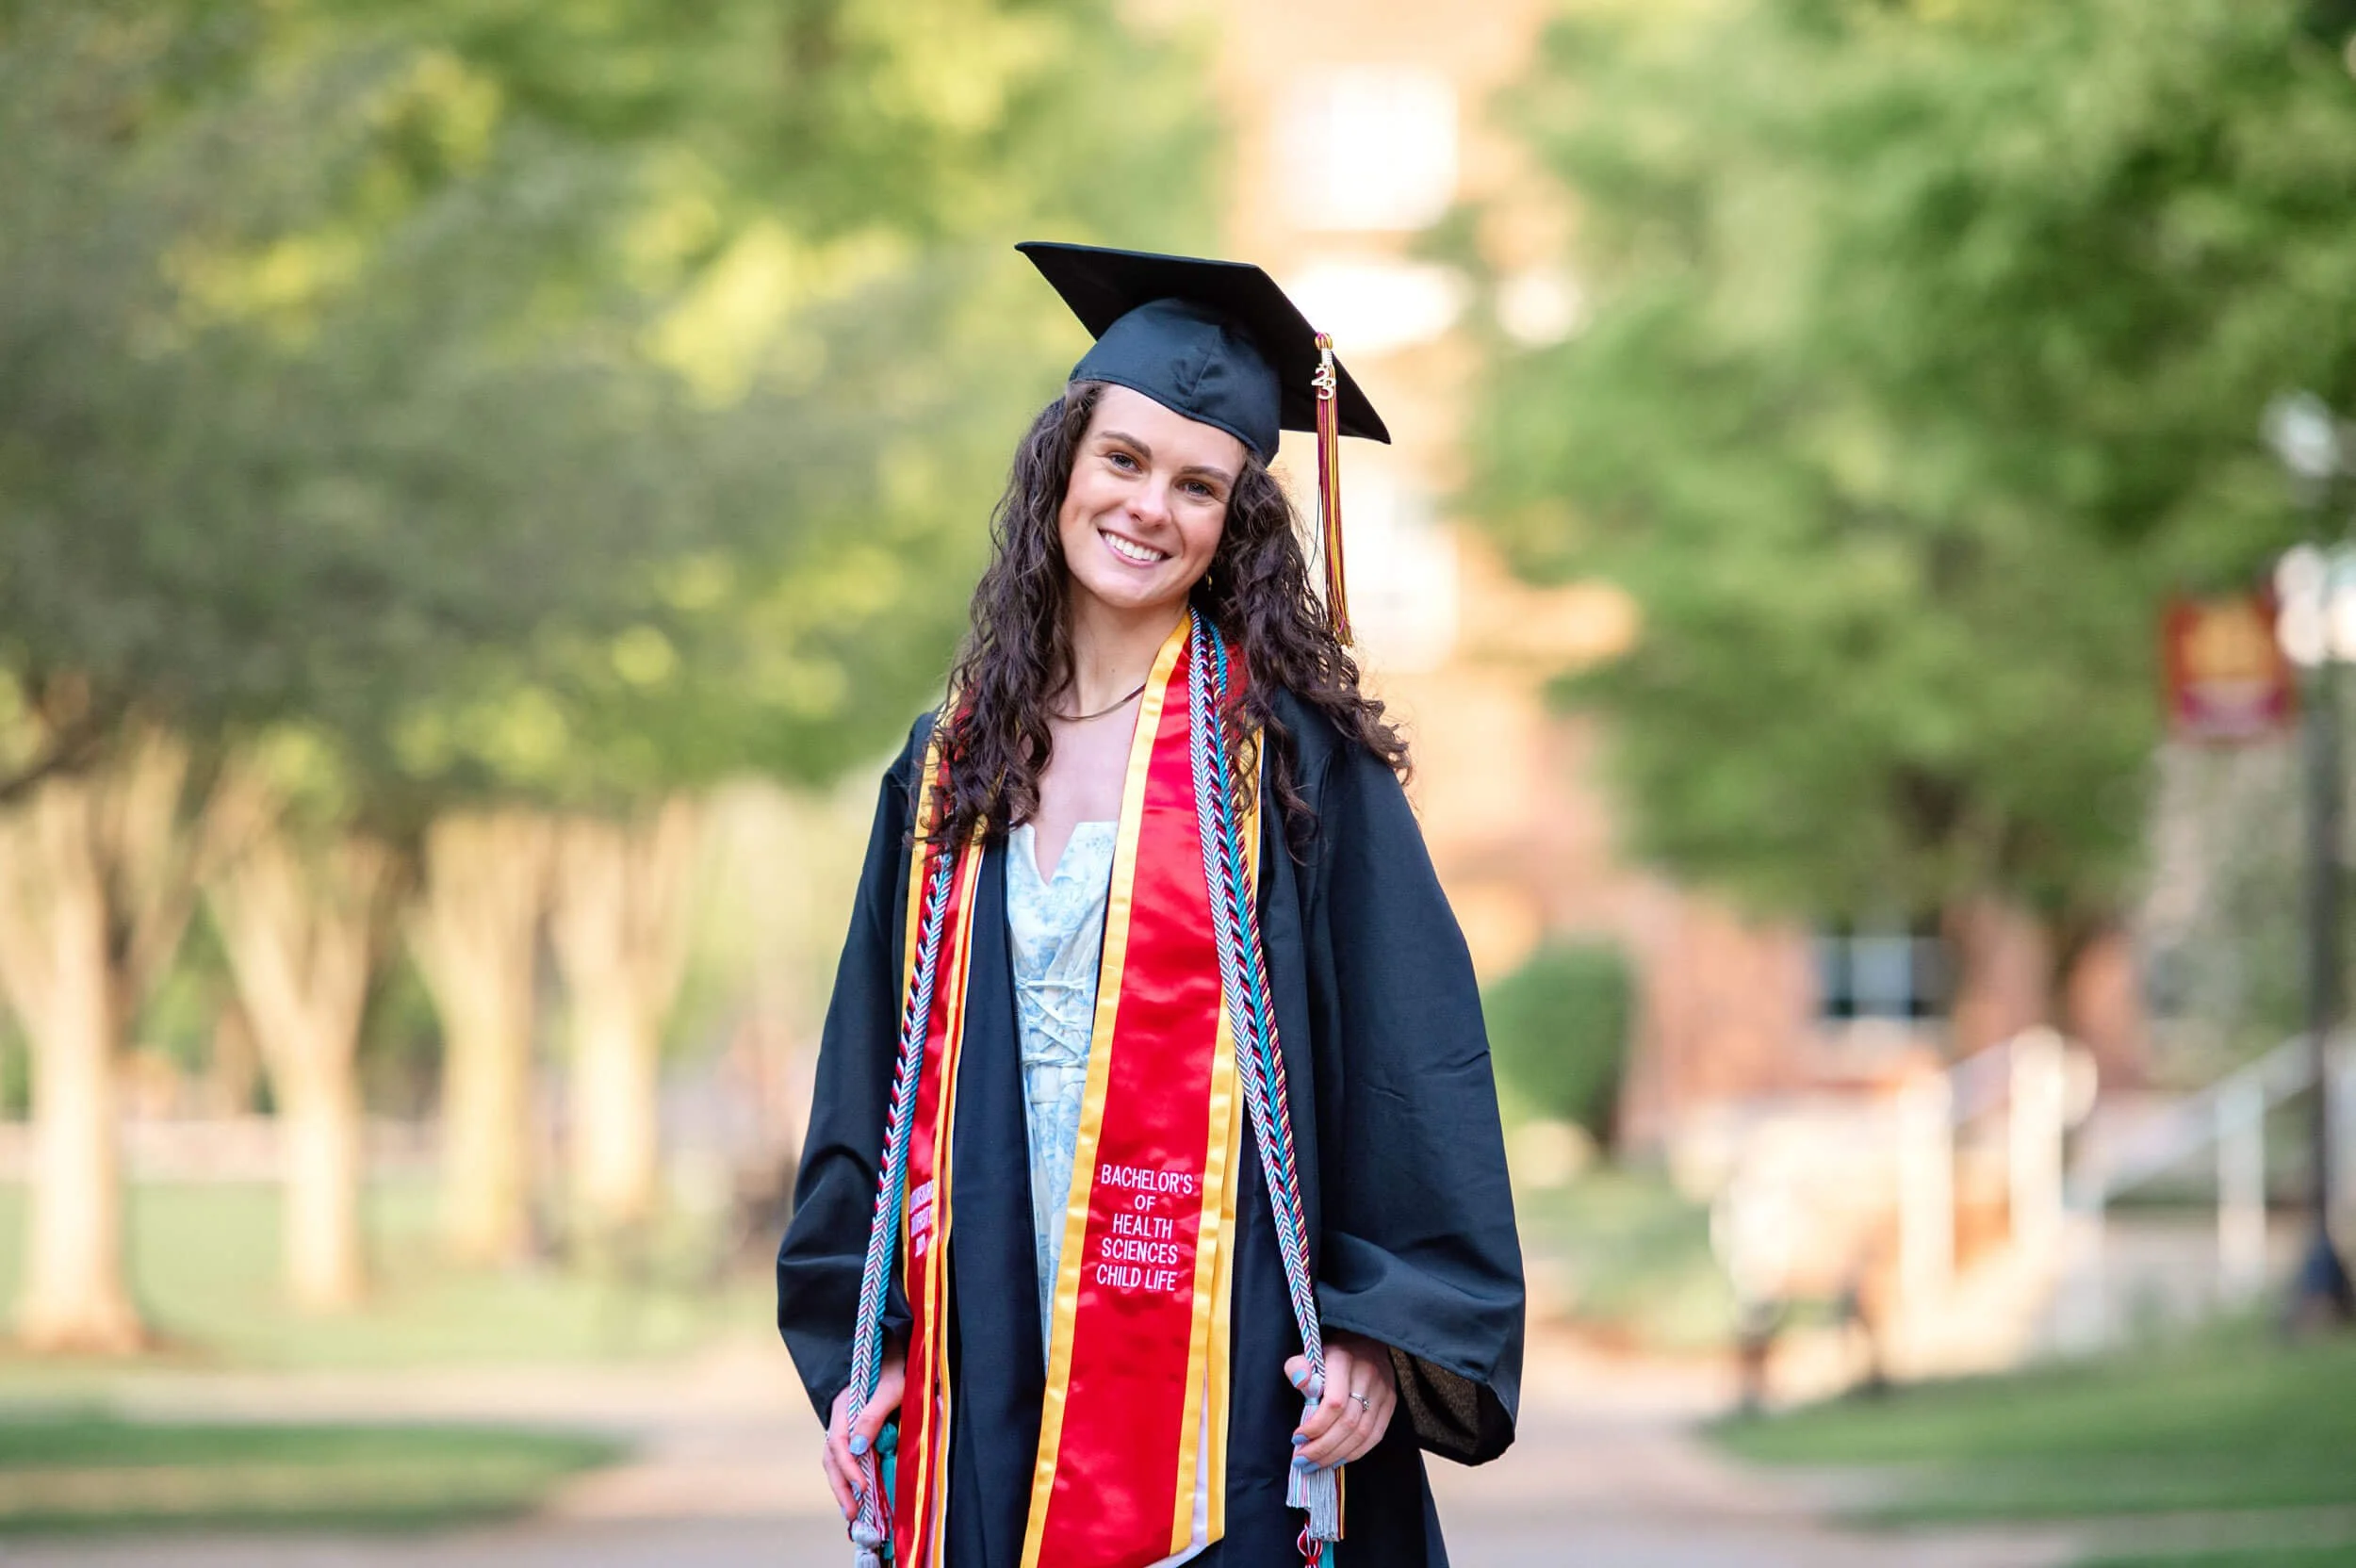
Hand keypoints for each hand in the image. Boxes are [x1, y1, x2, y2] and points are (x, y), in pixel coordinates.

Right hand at [823, 1348, 904, 1521]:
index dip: (849, 1469)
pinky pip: (846, 1456)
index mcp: (845, 1407)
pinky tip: (857, 1494)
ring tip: (853, 1512)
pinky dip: (849, 1476)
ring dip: (842, 1485)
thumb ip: (874, 1416)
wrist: (895, 1348)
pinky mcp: (855, 1429)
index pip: (839, 1444)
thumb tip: (858, 1449)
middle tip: (853, 1514)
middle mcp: (840, 1417)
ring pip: (835, 1460)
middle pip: (831, 1457)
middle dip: (841, 1487)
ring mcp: (846, 1424)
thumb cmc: (896, 1366)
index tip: (863, 1487)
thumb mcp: (892, 1388)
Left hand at [1285, 1329, 1396, 1470]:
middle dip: (1322, 1447)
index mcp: (1344, 1360)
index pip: (1334, 1403)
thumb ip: (1299, 1366)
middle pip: (1348, 1423)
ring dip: (1336, 1455)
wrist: (1365, 1339)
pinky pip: (1375, 1436)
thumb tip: (1301, 1381)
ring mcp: (1383, 1391)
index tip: (1296, 1438)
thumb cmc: (1332, 1352)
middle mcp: (1367, 1375)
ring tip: (1315, 1464)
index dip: (1315, 1426)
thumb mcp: (1310, 1352)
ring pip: (1362, 1434)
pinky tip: (1336, 1459)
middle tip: (1302, 1460)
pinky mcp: (1390, 1403)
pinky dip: (1355, 1452)